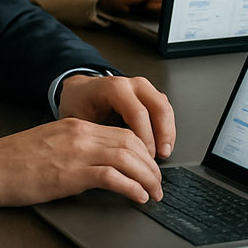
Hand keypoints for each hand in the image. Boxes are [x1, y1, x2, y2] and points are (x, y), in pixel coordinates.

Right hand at [0, 118, 163, 207]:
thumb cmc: (12, 161)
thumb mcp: (51, 143)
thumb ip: (77, 147)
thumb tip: (102, 163)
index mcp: (77, 126)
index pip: (123, 132)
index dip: (143, 151)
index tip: (150, 167)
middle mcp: (81, 134)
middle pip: (131, 143)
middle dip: (150, 165)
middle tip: (159, 183)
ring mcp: (76, 153)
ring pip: (127, 158)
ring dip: (146, 178)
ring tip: (154, 193)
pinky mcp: (70, 174)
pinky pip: (111, 177)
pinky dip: (130, 187)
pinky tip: (137, 197)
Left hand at [58, 74, 175, 159]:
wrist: (80, 92)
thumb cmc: (79, 105)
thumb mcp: (80, 122)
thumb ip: (96, 138)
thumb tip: (109, 163)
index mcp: (114, 88)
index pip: (138, 113)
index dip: (145, 138)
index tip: (144, 156)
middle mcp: (132, 85)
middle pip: (158, 108)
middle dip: (163, 135)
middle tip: (160, 156)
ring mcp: (144, 88)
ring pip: (165, 108)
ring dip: (168, 133)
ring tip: (164, 153)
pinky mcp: (150, 96)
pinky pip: (165, 111)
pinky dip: (166, 129)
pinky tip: (162, 145)